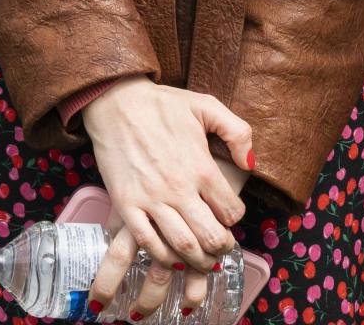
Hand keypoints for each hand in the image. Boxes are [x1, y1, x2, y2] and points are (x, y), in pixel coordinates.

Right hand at [81, 80, 253, 316]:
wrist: (115, 102)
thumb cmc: (161, 105)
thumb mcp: (206, 105)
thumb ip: (237, 132)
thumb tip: (249, 165)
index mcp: (201, 167)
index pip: (231, 211)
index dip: (235, 218)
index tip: (230, 217)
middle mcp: (178, 189)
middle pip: (210, 237)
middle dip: (222, 248)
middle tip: (222, 247)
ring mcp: (151, 199)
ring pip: (183, 246)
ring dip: (198, 261)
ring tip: (203, 260)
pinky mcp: (126, 205)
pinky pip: (148, 243)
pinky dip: (164, 257)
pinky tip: (172, 256)